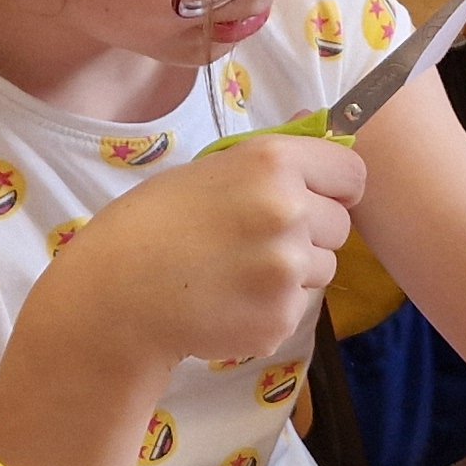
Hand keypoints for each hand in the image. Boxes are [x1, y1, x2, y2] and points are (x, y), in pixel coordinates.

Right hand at [56, 133, 364, 374]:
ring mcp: (288, 270)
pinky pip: (297, 307)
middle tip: (257, 240)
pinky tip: (227, 302)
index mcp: (272, 164)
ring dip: (293, 271)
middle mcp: (290, 212)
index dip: (335, 187)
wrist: (114, 296)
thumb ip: (271, 165)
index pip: (351, 173)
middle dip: (311, 232)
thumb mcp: (210, 170)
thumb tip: (330, 147)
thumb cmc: (152, 224)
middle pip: (340, 225)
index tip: (318, 197)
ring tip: (236, 272)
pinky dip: (270, 307)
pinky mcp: (281, 318)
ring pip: (323, 268)